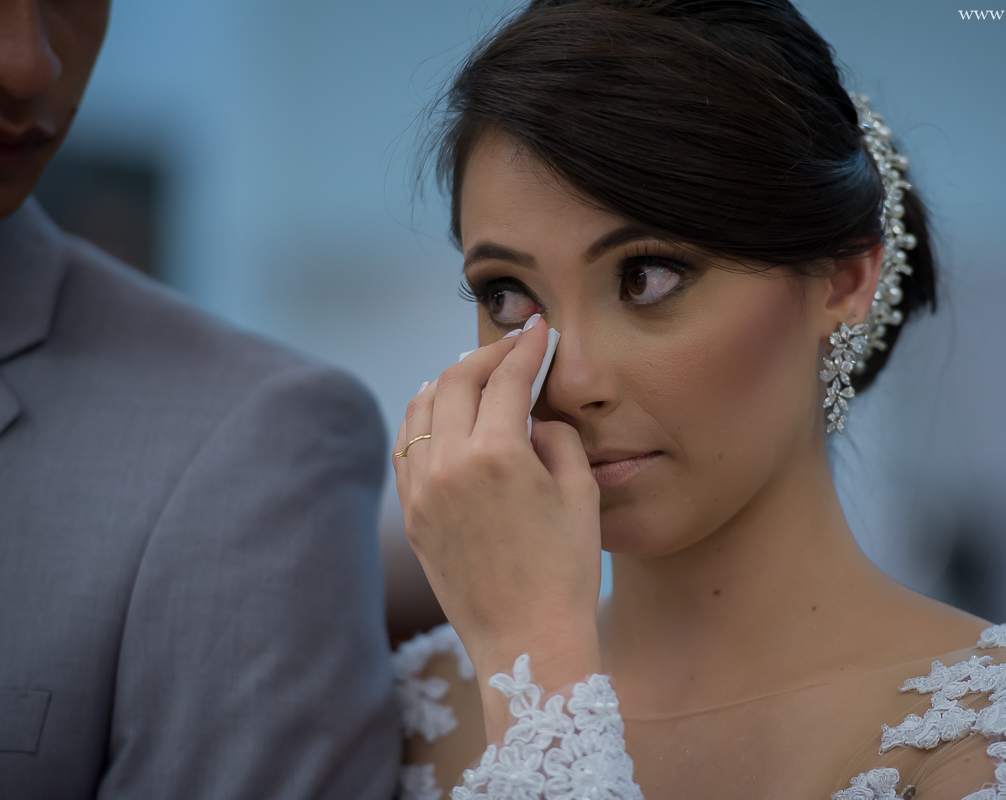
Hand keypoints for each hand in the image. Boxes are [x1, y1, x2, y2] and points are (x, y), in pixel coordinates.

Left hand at [393, 316, 601, 739]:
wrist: (526, 641)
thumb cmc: (566, 570)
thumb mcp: (581, 494)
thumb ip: (556, 438)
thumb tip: (532, 417)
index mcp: (498, 456)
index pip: (508, 379)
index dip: (527, 348)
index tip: (541, 331)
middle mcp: (450, 465)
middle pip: (457, 381)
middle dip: (488, 354)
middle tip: (514, 346)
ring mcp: (422, 490)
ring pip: (422, 407)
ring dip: (449, 379)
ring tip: (474, 369)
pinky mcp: (412, 514)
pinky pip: (407, 446)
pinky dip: (421, 417)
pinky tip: (437, 409)